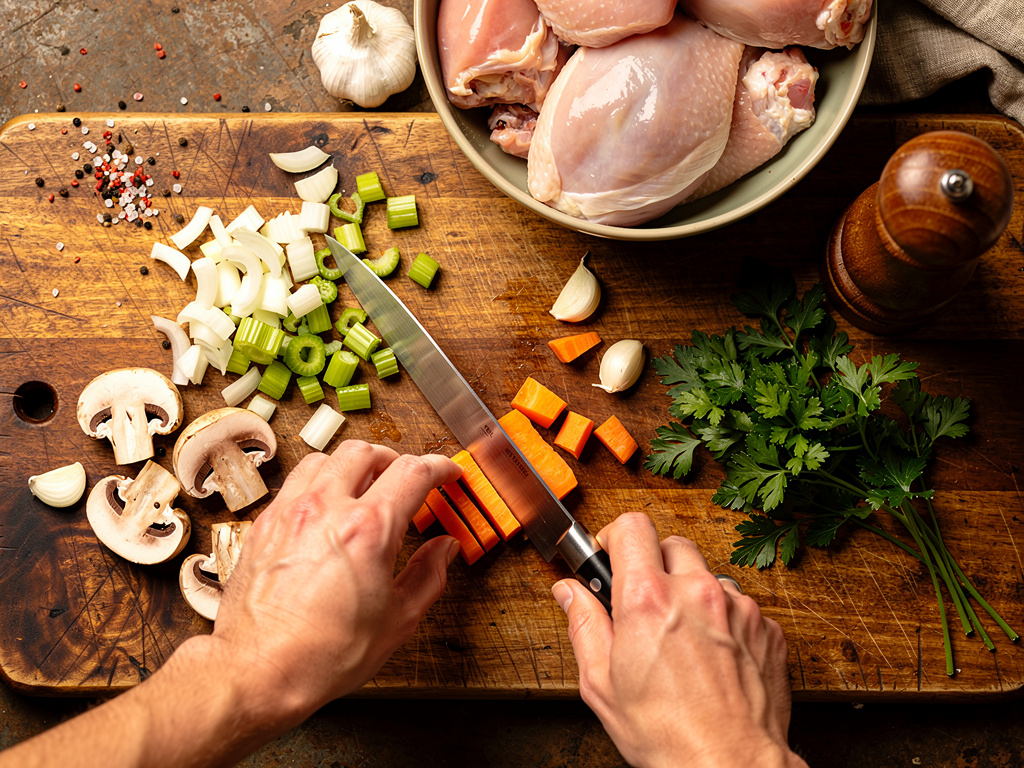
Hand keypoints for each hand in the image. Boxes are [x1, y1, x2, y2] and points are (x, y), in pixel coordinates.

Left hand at [203, 440, 461, 725]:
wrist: (257, 671)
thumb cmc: (321, 654)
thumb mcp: (396, 621)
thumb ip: (428, 576)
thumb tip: (444, 550)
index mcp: (367, 529)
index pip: (413, 472)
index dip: (440, 467)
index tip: (448, 473)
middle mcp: (326, 508)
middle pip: (367, 452)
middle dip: (395, 460)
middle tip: (407, 480)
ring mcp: (290, 511)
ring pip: (326, 458)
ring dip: (353, 465)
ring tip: (365, 487)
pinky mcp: (264, 524)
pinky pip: (296, 481)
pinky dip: (319, 482)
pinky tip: (326, 507)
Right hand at [551, 513, 805, 767]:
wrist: (730, 765)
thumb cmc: (665, 733)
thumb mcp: (601, 683)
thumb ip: (583, 625)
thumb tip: (569, 592)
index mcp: (648, 599)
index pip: (632, 527)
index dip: (617, 538)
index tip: (613, 557)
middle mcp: (697, 592)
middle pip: (672, 544)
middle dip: (655, 565)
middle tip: (646, 603)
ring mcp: (738, 607)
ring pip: (708, 576)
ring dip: (693, 594)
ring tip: (683, 639)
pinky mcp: (766, 627)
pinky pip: (740, 606)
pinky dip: (724, 622)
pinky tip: (713, 658)